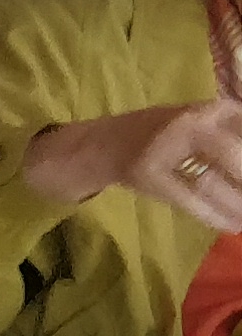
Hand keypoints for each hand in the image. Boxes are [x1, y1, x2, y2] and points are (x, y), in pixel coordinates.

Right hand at [25, 98, 241, 229]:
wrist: (108, 143)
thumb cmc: (168, 136)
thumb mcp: (207, 125)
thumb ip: (234, 137)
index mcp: (211, 109)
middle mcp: (188, 122)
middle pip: (231, 152)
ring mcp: (164, 147)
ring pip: (210, 181)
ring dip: (235, 206)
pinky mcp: (149, 173)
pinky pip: (189, 198)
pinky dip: (213, 215)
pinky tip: (231, 226)